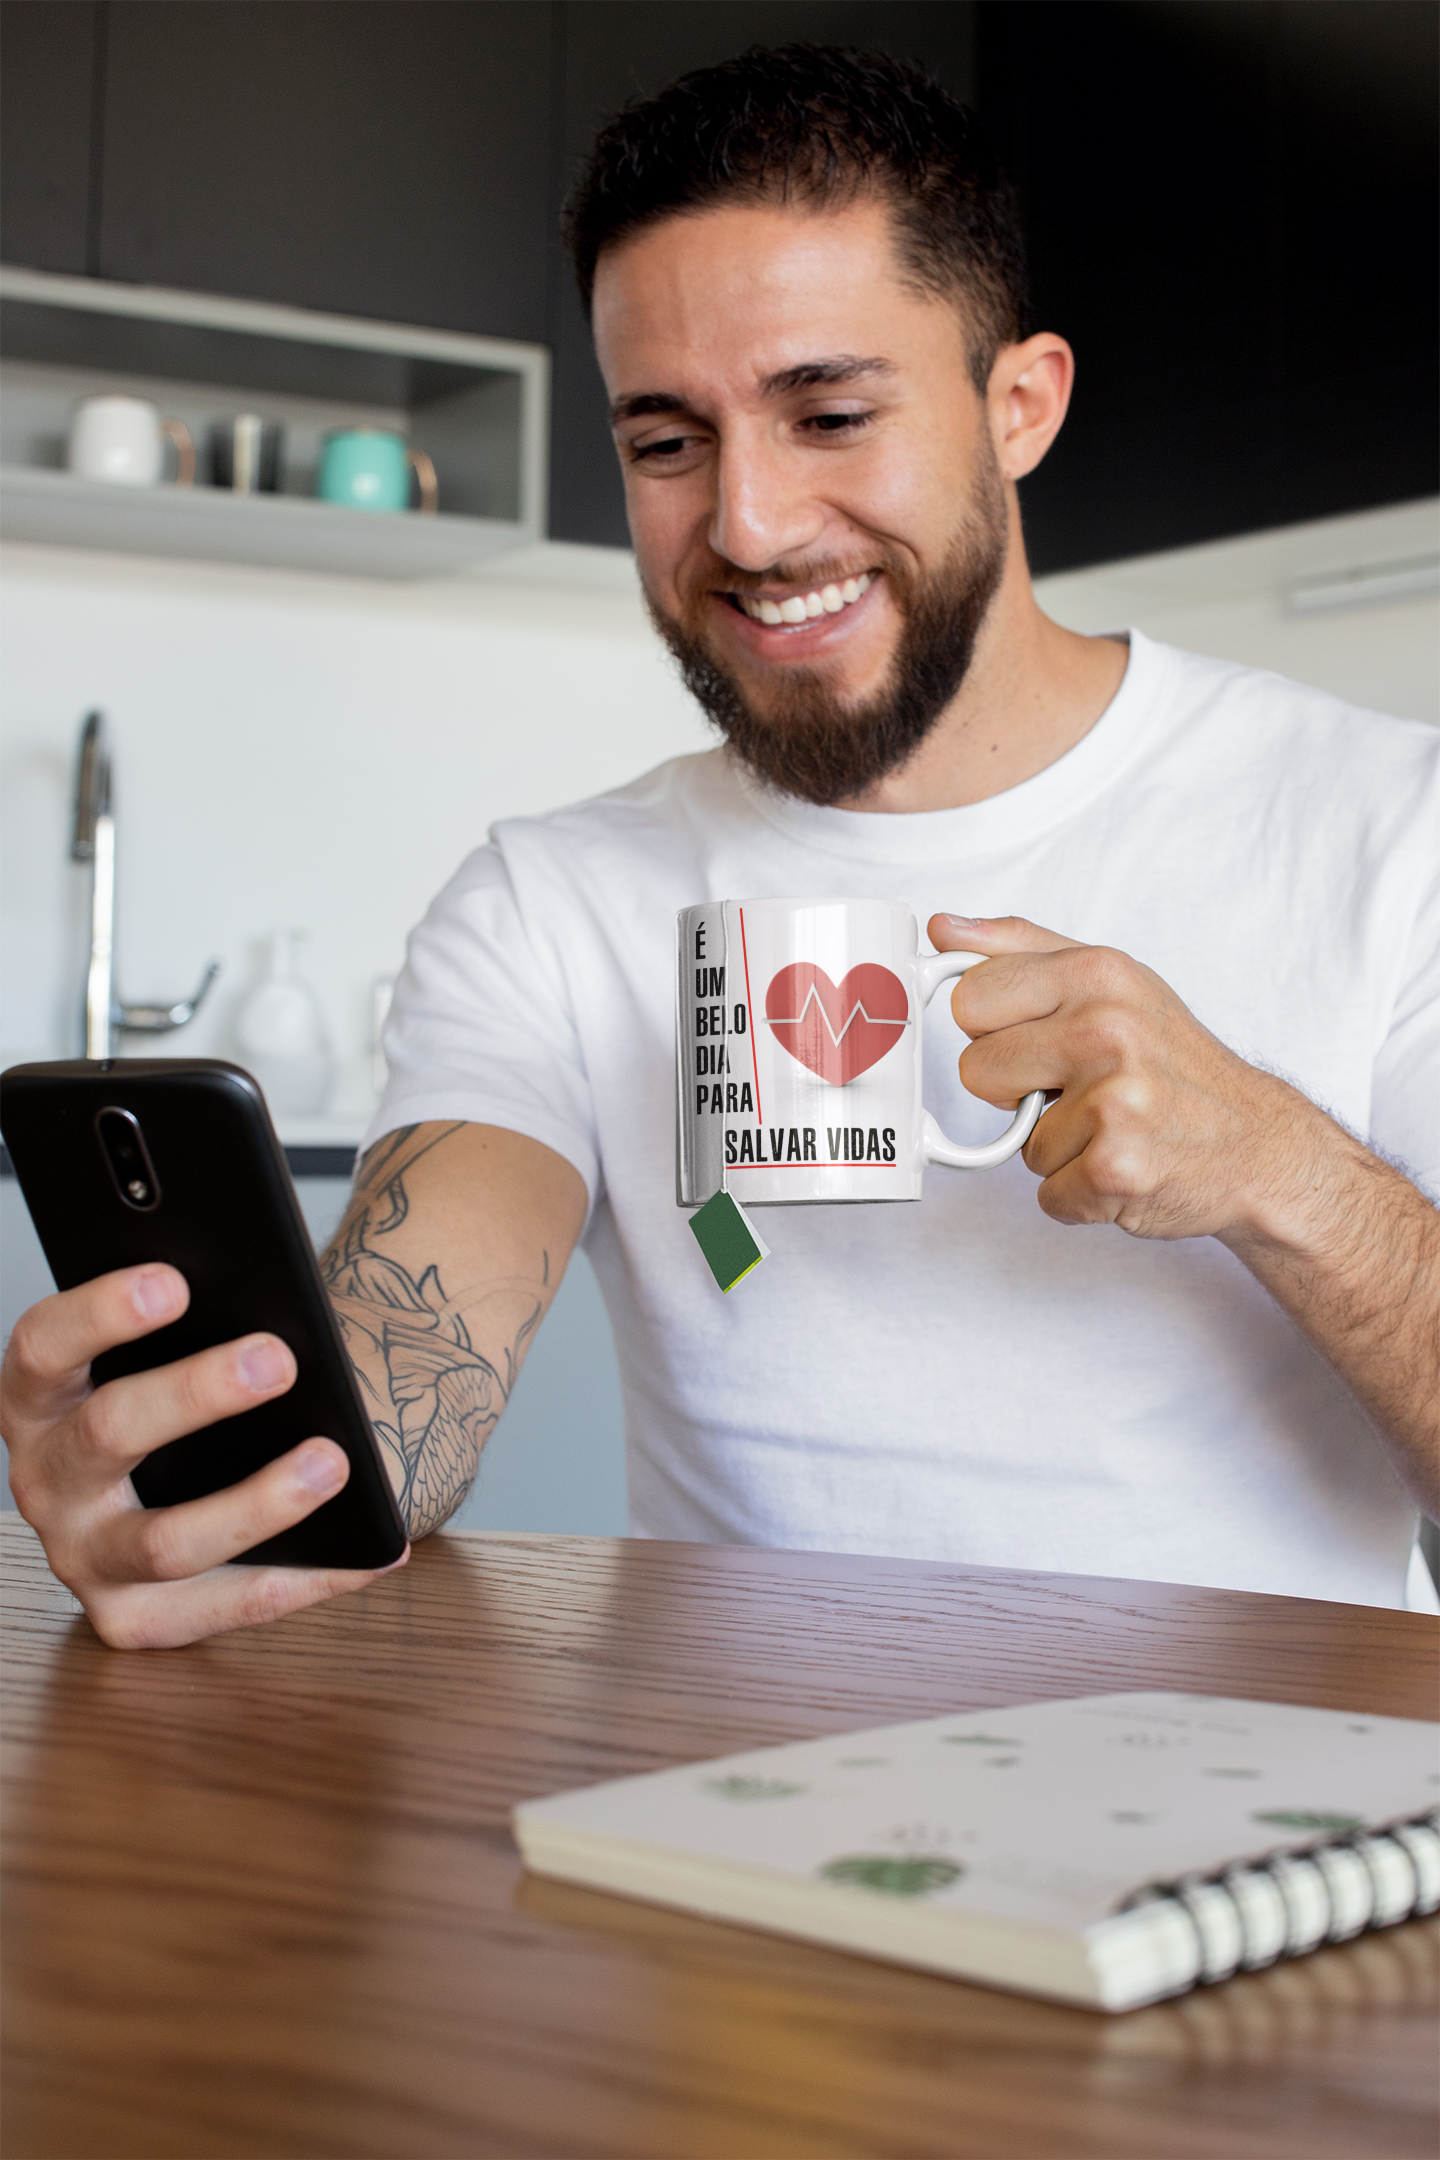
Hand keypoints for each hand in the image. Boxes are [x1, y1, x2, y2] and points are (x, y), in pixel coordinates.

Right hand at [1, 1264, 405, 1648]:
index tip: (174, 1282)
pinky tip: (376, 1549)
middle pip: (107, 1433)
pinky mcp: (133, 1619)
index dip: (100, 1313)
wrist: (203, 1475)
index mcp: (40, 1397)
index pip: (45, 1346)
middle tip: (278, 1359)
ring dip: (256, 1503)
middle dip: (196, 1394)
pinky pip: (228, 1606)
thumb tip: (274, 1315)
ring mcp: (84, 1557)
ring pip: (163, 1542)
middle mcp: (48, 1479)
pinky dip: (311, 1577)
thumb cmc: (192, 1395)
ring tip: (332, 1461)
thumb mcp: (176, 1351)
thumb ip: (202, 1328)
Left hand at [929, 912, 1328, 1242]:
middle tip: (1077, 1089)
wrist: (1258, 1143)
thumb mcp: (1111, 981)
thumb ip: (1020, 949)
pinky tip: (1126, 1164)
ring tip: (1113, 1127)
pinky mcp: (1115, 1169)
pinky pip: (1047, 1193)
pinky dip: (1080, 1193)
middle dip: (1016, 1091)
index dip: (995, 1031)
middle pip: (977, 1072)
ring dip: (1058, 1147)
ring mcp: (1113, 1103)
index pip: (970, 1000)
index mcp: (1097, 974)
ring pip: (1018, 1142)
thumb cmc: (1175, 1062)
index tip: (1037, 1041)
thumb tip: (944, 929)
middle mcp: (1106, 1031)